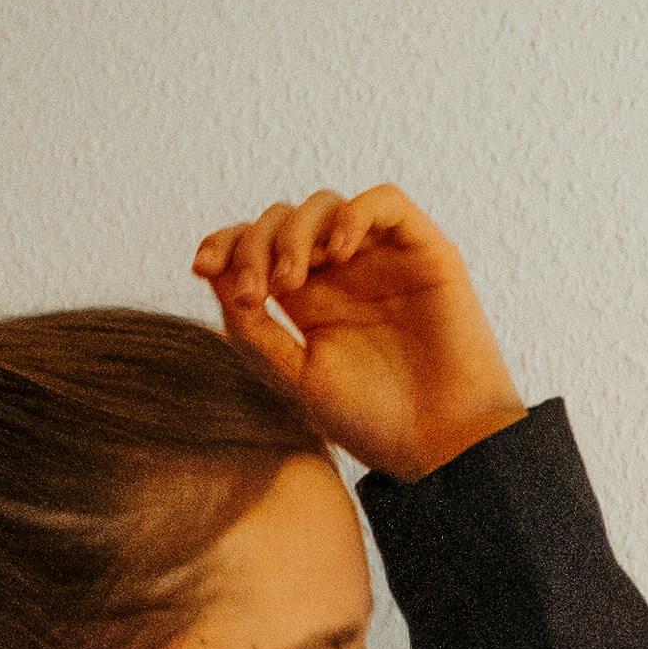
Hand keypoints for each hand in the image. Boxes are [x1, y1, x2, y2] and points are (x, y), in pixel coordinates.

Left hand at [191, 184, 531, 483]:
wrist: (443, 445)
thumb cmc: (374, 422)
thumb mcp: (295, 378)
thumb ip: (253, 330)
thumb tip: (214, 275)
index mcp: (307, 301)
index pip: (255, 247)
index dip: (225, 245)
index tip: (203, 268)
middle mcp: (341, 273)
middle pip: (281, 220)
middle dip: (257, 245)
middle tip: (260, 293)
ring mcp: (381, 259)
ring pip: (325, 205)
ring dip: (297, 232)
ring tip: (293, 280)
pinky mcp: (423, 251)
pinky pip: (385, 203)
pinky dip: (354, 214)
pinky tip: (339, 252)